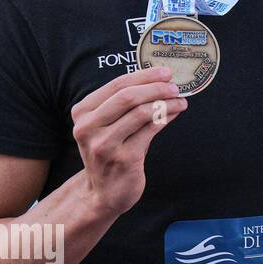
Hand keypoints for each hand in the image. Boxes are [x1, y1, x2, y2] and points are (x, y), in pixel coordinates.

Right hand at [70, 66, 186, 216]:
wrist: (103, 191)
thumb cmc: (111, 151)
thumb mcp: (108, 125)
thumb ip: (126, 104)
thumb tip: (161, 81)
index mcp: (82, 113)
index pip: (116, 85)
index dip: (144, 75)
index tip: (165, 72)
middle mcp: (88, 127)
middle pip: (127, 97)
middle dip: (156, 88)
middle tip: (175, 86)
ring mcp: (104, 144)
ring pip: (141, 113)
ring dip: (166, 103)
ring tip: (180, 100)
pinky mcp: (124, 158)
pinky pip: (151, 130)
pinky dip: (167, 117)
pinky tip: (176, 113)